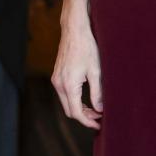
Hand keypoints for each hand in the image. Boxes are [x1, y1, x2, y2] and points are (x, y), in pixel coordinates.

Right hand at [52, 13, 102, 129]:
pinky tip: (86, 99)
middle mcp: (58, 84)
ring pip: (66, 103)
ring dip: (79, 109)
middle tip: (99, 118)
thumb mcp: (96, 71)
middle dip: (84, 117)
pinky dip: (74, 100)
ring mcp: (56, 79)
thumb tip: (100, 109)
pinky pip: (64, 94)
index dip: (88, 121)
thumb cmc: (87, 48)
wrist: (74, 30)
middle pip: (69, 110)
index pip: (76, 112)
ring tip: (95, 110)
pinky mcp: (57, 75)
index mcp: (68, 85)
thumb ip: (97, 93)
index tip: (99, 125)